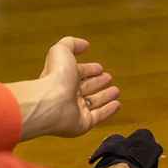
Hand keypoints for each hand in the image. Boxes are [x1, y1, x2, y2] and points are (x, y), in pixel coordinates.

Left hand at [5, 37, 120, 140]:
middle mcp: (69, 93)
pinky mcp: (84, 123)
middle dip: (98, 81)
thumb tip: (84, 44)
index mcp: (64, 77)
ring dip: (105, 96)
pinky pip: (98, 116)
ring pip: (94, 102)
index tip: (99, 67)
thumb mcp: (62, 51)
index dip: (89, 69)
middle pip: (86, 87)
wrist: (50, 104)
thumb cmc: (55, 77)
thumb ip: (72, 44)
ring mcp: (76, 109)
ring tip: (116, 91)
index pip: (79, 72)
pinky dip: (108, 111)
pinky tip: (117, 105)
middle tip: (108, 77)